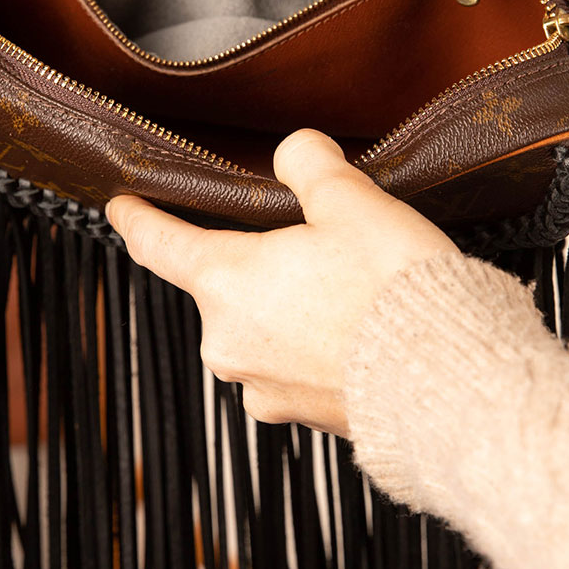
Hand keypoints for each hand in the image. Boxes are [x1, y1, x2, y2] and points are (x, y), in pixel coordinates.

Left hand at [105, 129, 453, 437]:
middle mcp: (229, 342)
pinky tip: (359, 330)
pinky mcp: (302, 415)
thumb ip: (309, 165)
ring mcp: (263, 386)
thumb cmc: (394, 290)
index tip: (121, 207)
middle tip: (309, 239)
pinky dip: (314, 345)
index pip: (159, 244)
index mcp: (225, 281)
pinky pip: (292, 366)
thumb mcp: (352, 201)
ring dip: (288, 306)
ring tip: (349, 287)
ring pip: (259, 328)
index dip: (137, 219)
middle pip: (221, 285)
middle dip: (255, 260)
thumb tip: (294, 153)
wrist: (447, 382)